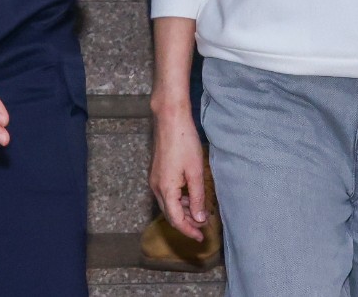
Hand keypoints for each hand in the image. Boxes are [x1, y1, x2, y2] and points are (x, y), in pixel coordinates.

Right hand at [149, 101, 208, 240]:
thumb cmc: (184, 142)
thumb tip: (199, 218)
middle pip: (170, 214)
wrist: (170, 119)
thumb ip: (197, 197)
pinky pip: (167, 193)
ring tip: (200, 212)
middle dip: (186, 223)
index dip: (188, 230)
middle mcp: (156, 187)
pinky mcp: (157, 172)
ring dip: (183, 211)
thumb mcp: (196, 172)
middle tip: (202, 227)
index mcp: (165, 189)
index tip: (200, 237)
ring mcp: (155, 179)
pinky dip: (179, 200)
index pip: (176, 220)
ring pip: (168, 204)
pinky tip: (191, 196)